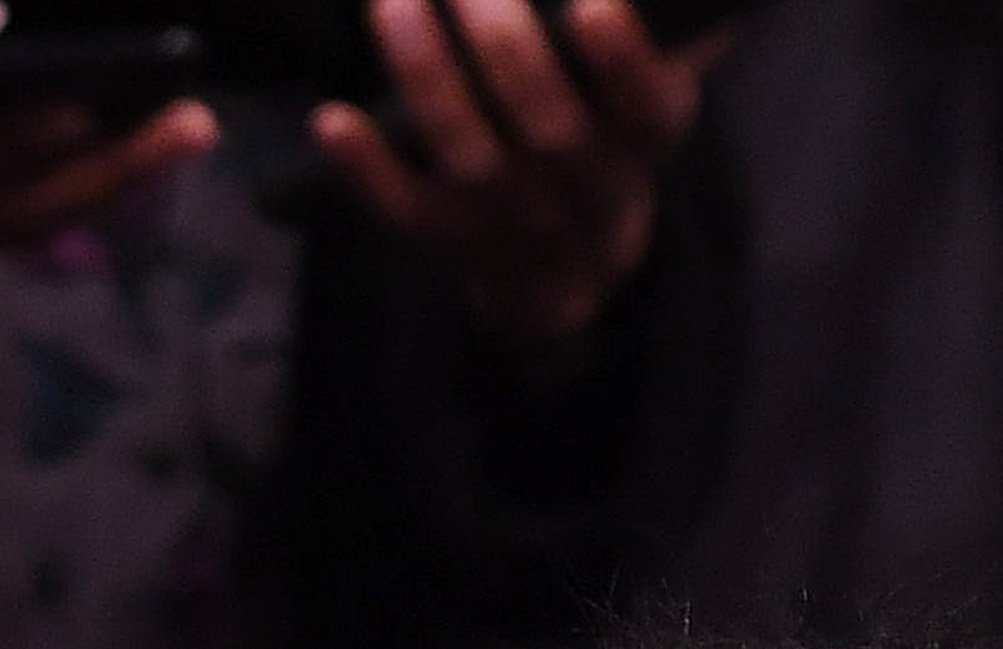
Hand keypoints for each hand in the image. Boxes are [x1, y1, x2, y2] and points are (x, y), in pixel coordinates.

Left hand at [312, 0, 723, 348]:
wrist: (568, 268)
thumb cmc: (608, 140)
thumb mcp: (653, 93)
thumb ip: (672, 36)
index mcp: (644, 138)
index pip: (641, 100)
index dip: (619, 54)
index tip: (592, 5)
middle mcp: (580, 187)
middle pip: (543, 116)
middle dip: (499, 37)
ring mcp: (509, 219)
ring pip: (466, 151)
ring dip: (424, 73)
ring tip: (389, 0)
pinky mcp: (445, 238)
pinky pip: (401, 211)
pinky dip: (364, 171)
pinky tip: (330, 119)